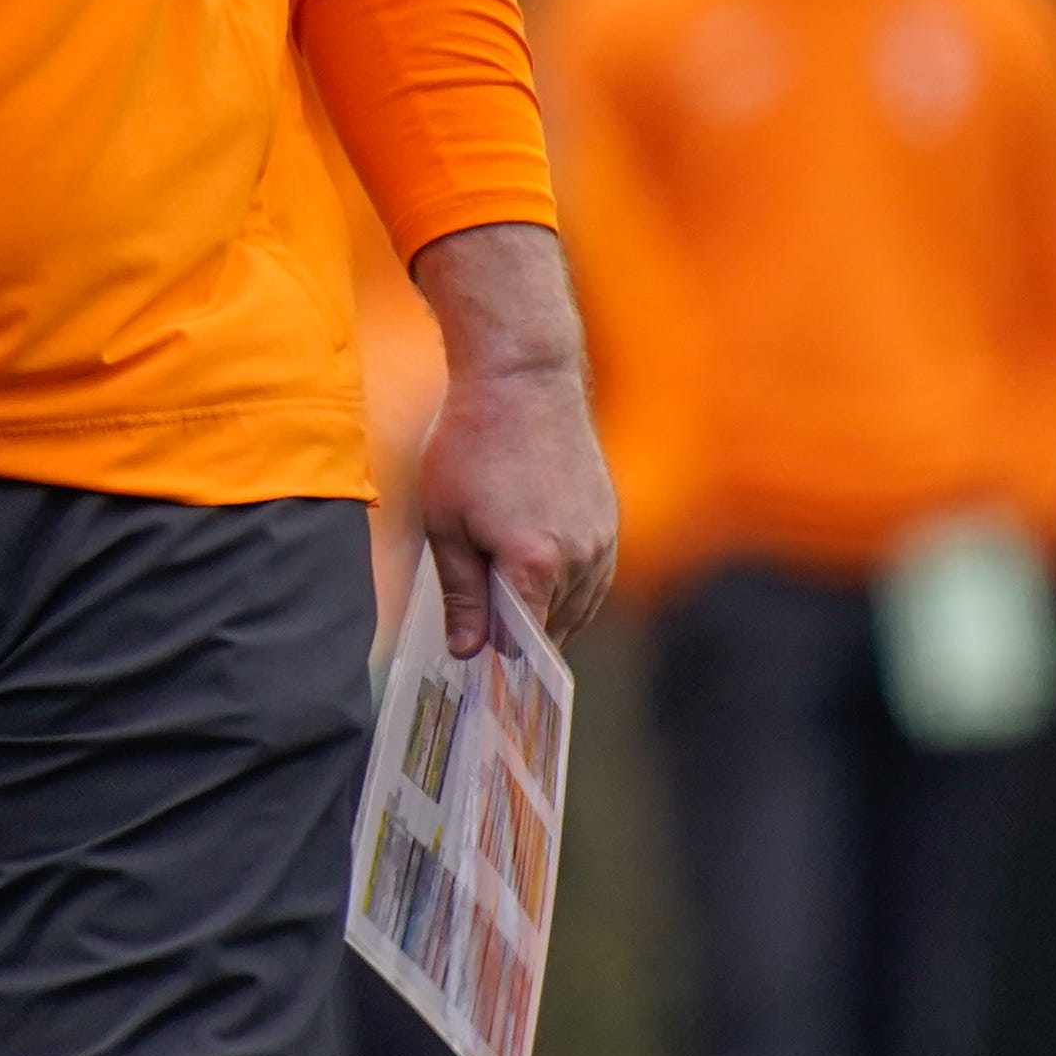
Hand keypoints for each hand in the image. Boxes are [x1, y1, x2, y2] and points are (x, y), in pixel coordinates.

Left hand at [410, 222, 618, 657]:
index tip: (476, 675)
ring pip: (577, 608)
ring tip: (502, 608)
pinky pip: (592, 580)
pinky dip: (565, 589)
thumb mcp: (445, 522)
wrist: (523, 381)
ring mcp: (602, 541)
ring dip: (544, 614)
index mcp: (535, 563)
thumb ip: (461, 592)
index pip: (522, 642)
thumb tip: (470, 652)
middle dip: (518, 639)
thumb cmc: (470, 446)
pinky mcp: (610, 523)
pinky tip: (533, 578)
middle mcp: (580, 559)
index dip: (498, 661)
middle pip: (552, 629)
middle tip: (481, 644)